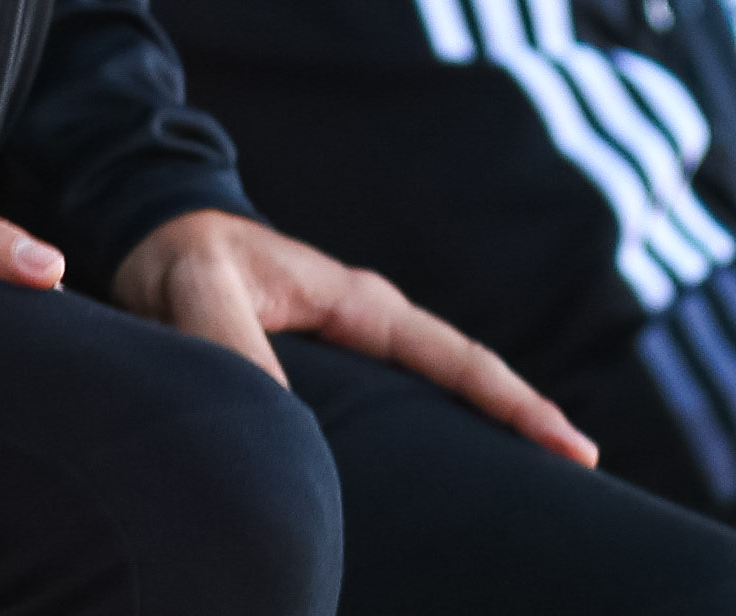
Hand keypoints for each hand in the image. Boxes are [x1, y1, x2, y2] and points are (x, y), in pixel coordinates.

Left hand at [112, 209, 592, 465]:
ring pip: (436, 401)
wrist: (153, 234)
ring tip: (527, 500)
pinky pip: (397, 416)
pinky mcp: (327, 378)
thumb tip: (276, 421)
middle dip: (523, 425)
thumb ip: (229, 340)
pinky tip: (433, 496)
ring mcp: (353, 352)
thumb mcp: (200, 287)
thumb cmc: (182, 255)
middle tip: (582, 481)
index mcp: (359, 303)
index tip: (574, 450)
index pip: (457, 357)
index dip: (516, 404)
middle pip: (466, 382)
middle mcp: (369, 327)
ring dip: (480, 440)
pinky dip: (430, 447)